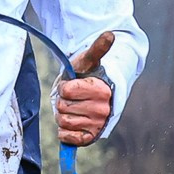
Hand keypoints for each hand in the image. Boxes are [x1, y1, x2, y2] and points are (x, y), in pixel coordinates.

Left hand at [55, 32, 116, 147]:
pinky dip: (65, 132)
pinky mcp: (90, 138)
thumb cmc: (88, 76)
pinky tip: (72, 123)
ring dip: (63, 115)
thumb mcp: (89, 61)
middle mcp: (102, 110)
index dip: (65, 87)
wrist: (94, 96)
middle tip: (73, 98)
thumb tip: (110, 34)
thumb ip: (98, 48)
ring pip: (63, 122)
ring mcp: (97, 125)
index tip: (73, 85)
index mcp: (102, 91)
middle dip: (63, 101)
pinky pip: (68, 139)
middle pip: (63, 107)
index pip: (66, 91)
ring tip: (73, 109)